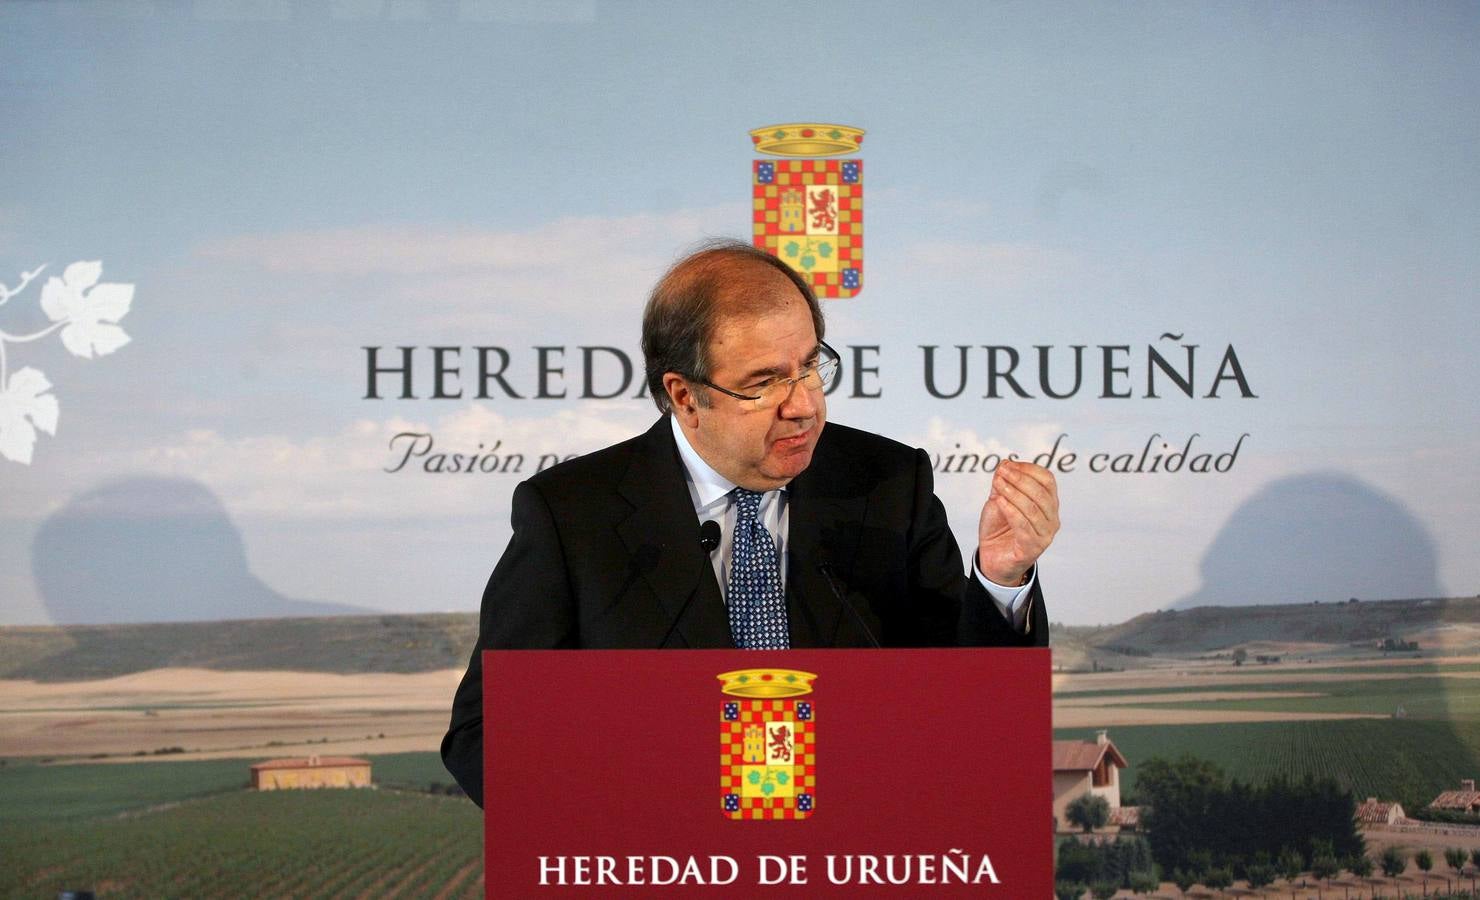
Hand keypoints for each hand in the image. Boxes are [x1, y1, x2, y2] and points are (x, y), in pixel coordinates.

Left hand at [977, 460, 1059, 585]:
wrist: (992, 557)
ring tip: (997, 485)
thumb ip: (1003, 483)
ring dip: (1013, 493)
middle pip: (1041, 493)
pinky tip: (999, 501)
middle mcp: (1052, 519)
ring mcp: (1045, 535)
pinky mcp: (1033, 548)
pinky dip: (1011, 510)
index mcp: (1048, 504)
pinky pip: (1024, 526)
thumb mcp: (999, 499)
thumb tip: (1006, 463)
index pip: (1047, 480)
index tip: (1008, 465)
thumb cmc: (999, 528)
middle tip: (1001, 472)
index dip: (1028, 469)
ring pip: (1032, 509)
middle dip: (1019, 479)